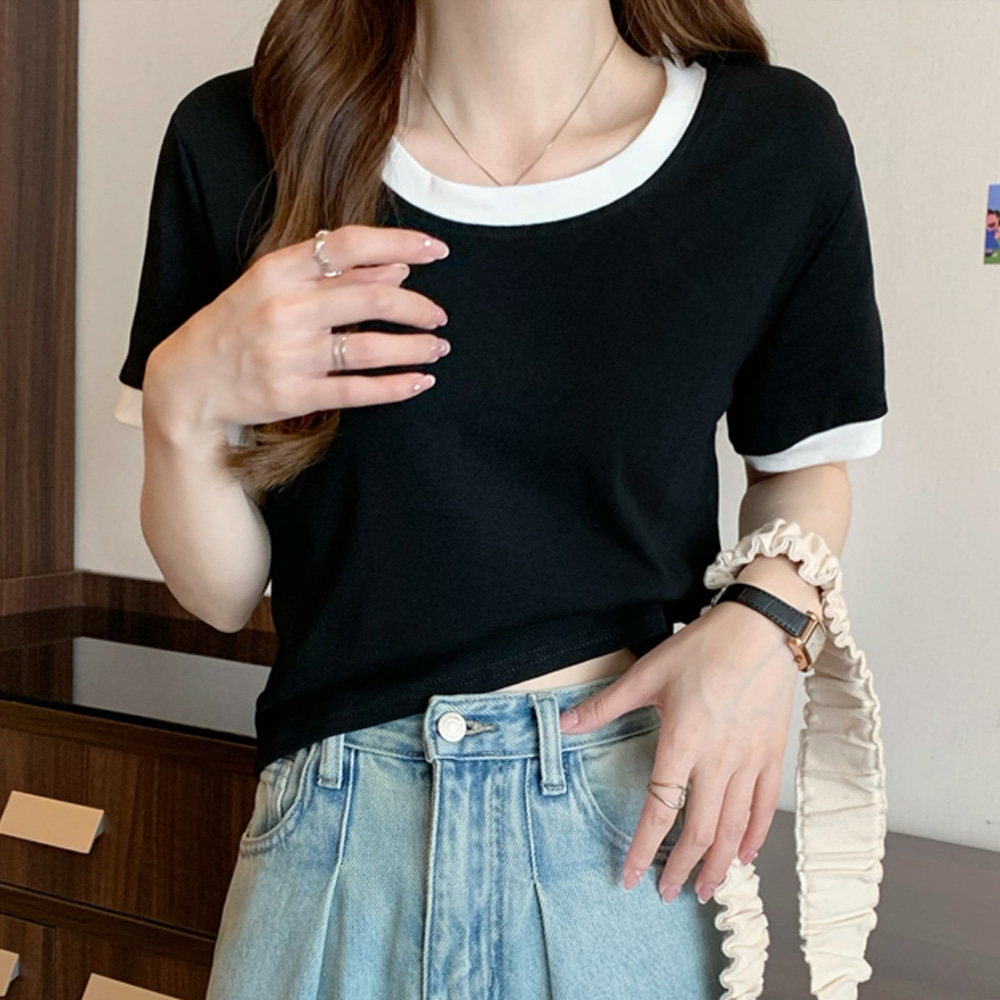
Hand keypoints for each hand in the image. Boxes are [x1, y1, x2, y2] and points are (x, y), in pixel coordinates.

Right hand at [142, 225, 452, 436]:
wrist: (187, 382)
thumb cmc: (234, 326)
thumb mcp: (269, 285)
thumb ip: (329, 273)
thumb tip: (397, 269)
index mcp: (277, 271)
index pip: (350, 245)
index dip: (401, 243)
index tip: (436, 249)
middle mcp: (284, 310)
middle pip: (372, 299)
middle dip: (418, 308)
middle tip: (439, 315)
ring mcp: (289, 355)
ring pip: (371, 348)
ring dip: (414, 348)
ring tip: (437, 348)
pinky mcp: (293, 395)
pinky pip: (358, 391)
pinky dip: (396, 386)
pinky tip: (419, 381)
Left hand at [558, 599, 799, 903]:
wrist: (762, 628)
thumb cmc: (704, 646)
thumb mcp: (648, 672)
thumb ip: (605, 705)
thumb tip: (565, 724)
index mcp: (683, 741)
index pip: (661, 808)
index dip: (643, 848)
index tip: (629, 876)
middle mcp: (718, 759)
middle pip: (700, 829)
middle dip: (682, 867)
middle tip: (667, 894)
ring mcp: (749, 759)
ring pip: (734, 826)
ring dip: (718, 863)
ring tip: (705, 889)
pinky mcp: (771, 754)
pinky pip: (763, 806)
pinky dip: (753, 836)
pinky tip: (744, 856)